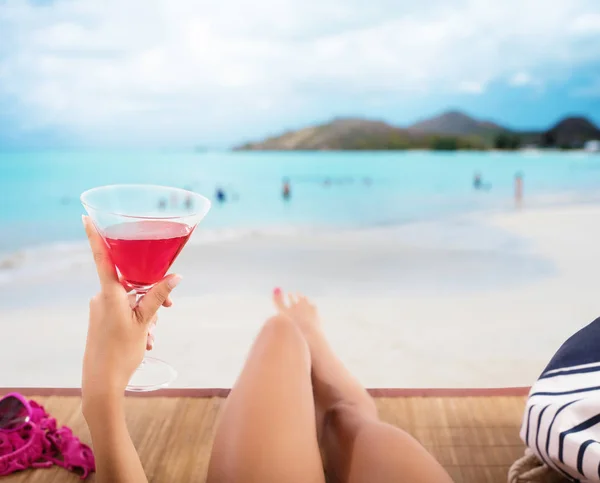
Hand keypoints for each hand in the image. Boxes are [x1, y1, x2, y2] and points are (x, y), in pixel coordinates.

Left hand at [81, 215, 180, 409]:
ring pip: (131, 300)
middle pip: (131, 283)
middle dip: (151, 295)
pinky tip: (147, 339)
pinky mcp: (102, 320)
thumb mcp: (145, 322)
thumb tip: (175, 277)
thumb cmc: (122, 352)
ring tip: (153, 334)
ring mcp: (101, 309)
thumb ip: (158, 297)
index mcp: (110, 294)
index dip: (95, 236)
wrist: (101, 382)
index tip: (86, 216)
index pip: (103, 258)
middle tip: (167, 311)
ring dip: (146, 313)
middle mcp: (102, 297)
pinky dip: (138, 321)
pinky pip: (124, 312)